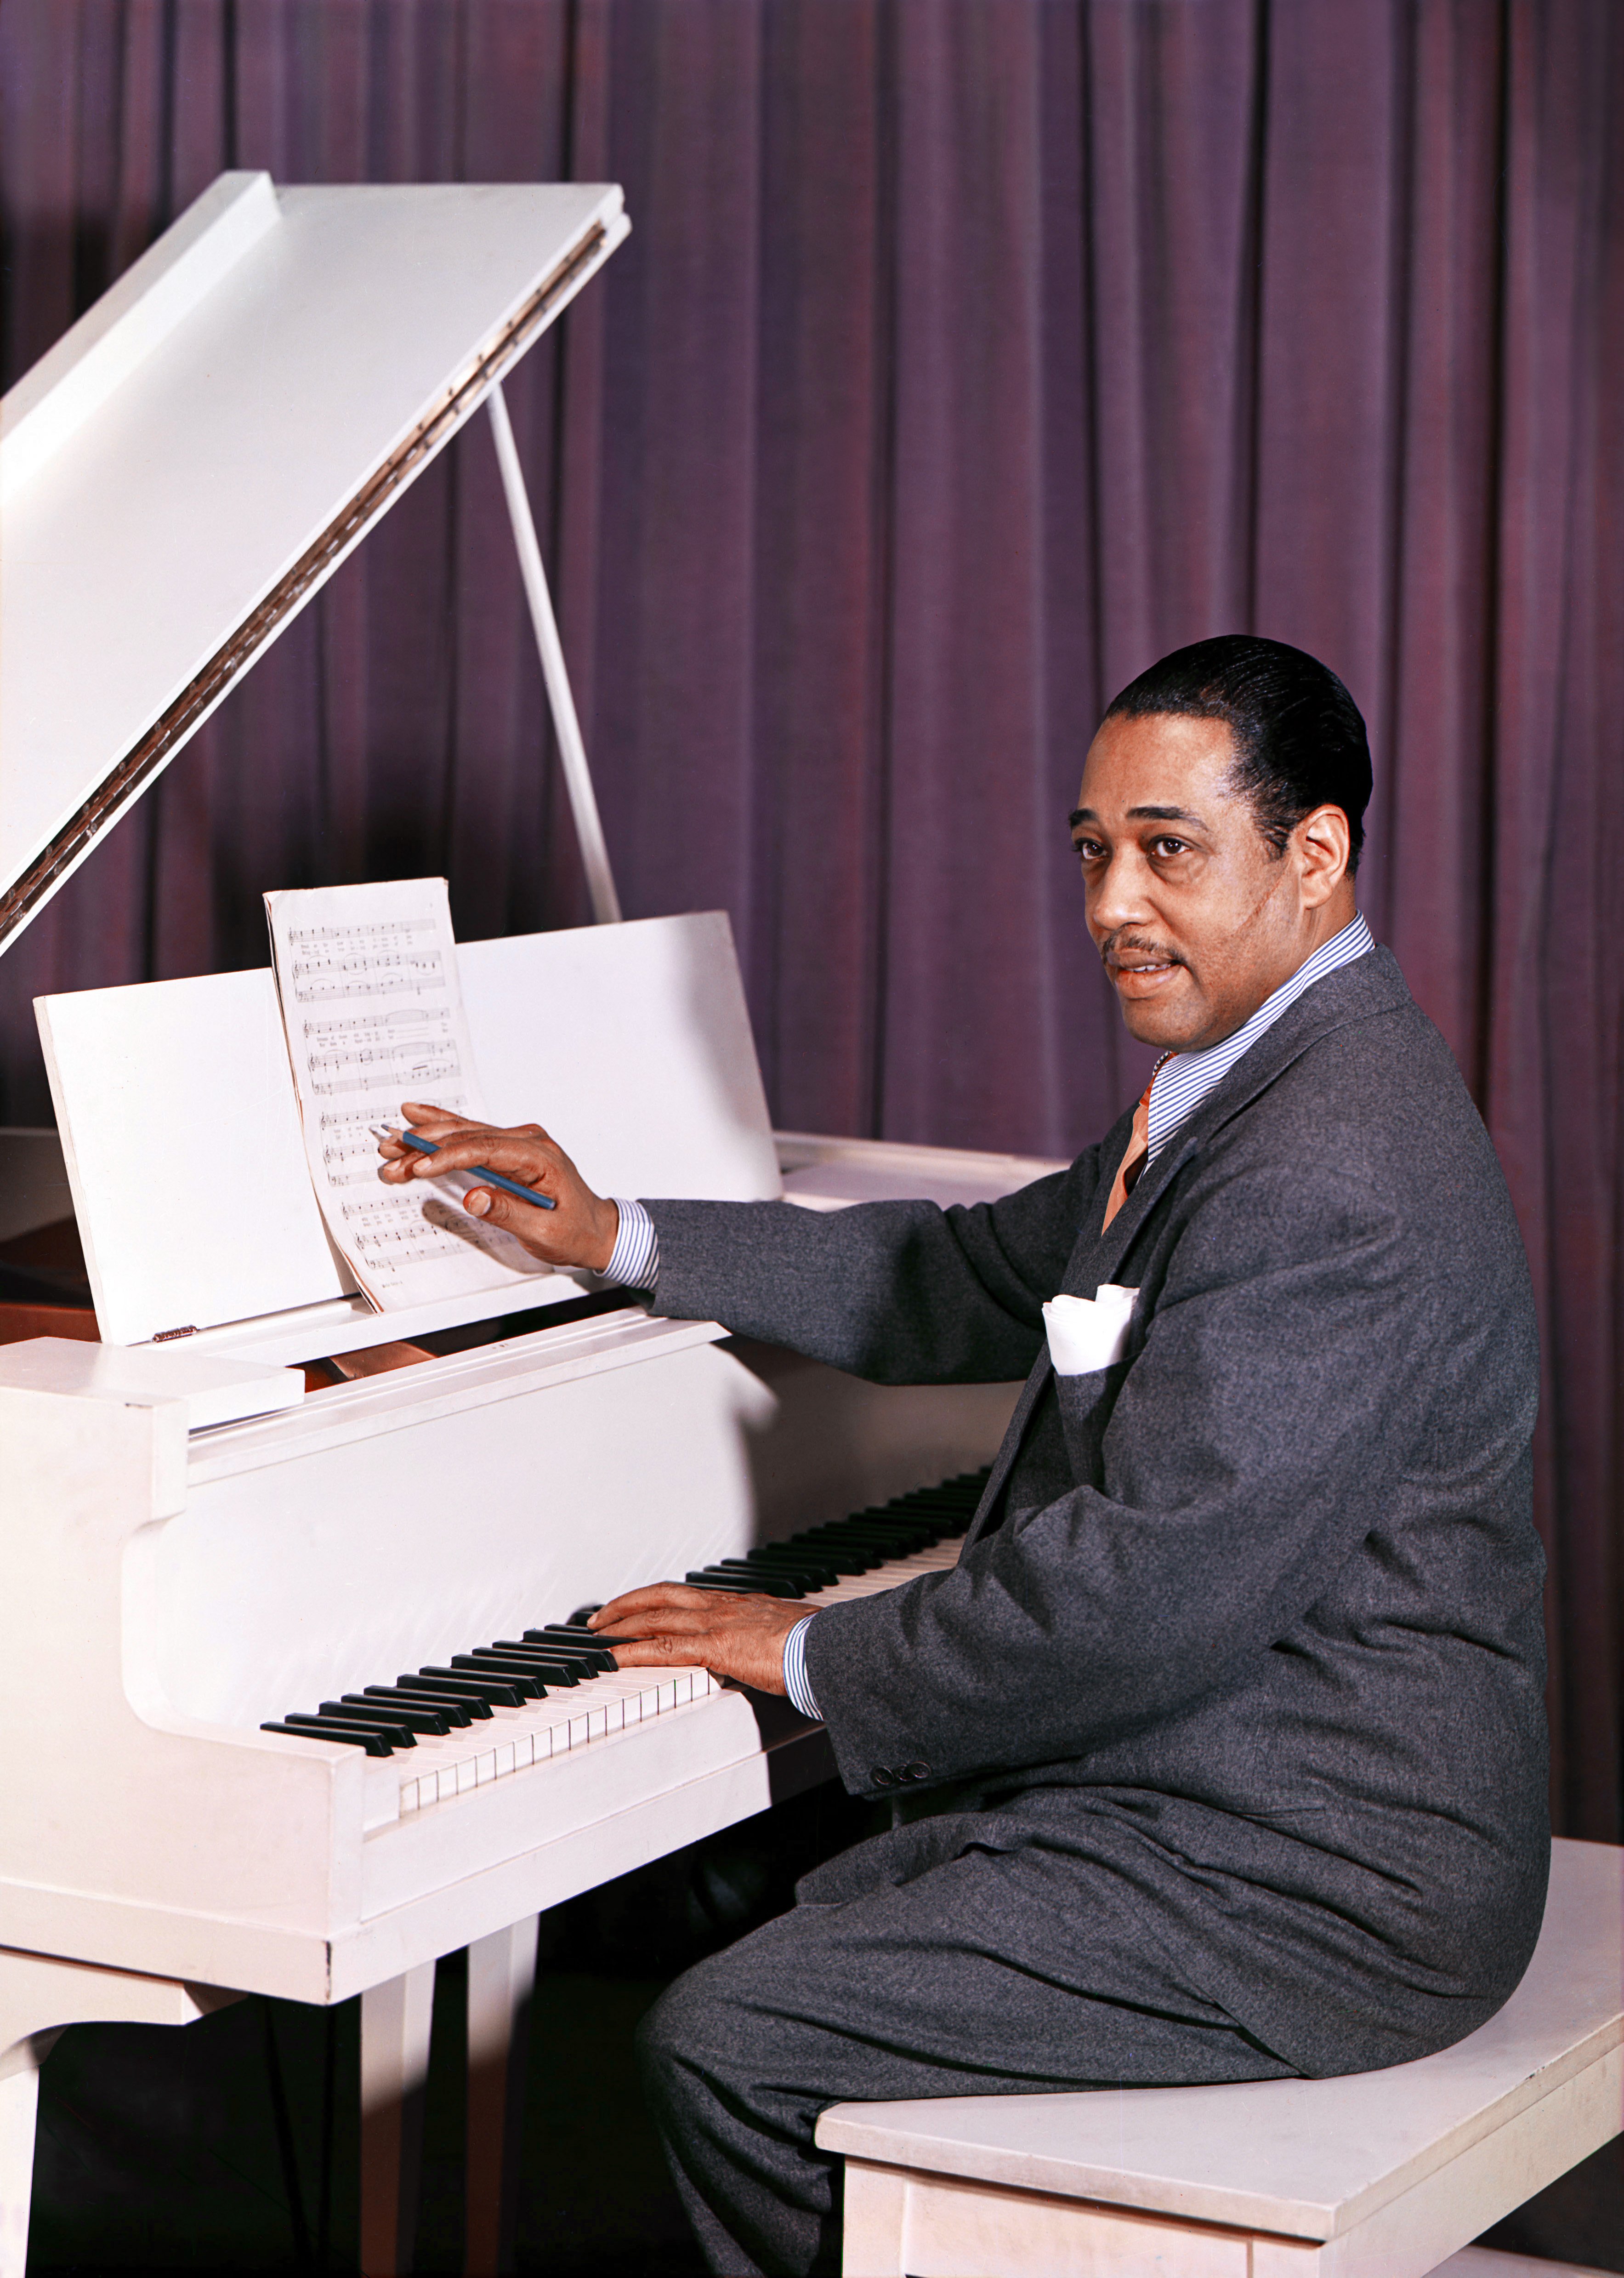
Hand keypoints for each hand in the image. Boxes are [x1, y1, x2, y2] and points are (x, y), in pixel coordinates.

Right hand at [376, 1102, 619, 1271]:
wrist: (596, 1229)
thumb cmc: (575, 1230)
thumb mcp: (544, 1232)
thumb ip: (508, 1213)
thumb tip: (474, 1198)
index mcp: (539, 1157)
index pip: (486, 1149)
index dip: (448, 1157)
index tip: (419, 1167)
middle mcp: (529, 1141)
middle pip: (469, 1137)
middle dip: (426, 1145)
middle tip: (391, 1154)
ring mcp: (518, 1142)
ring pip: (465, 1133)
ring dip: (427, 1137)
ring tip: (392, 1143)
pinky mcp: (508, 1150)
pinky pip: (471, 1136)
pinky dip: (443, 1130)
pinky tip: (417, 1118)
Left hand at [587, 1583, 805, 1694]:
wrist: (827, 1647)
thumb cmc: (816, 1644)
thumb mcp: (786, 1632)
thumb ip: (768, 1635)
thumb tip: (769, 1645)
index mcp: (738, 1603)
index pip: (686, 1595)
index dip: (657, 1598)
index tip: (639, 1606)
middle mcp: (722, 1607)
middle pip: (662, 1597)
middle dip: (627, 1605)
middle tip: (601, 1616)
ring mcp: (716, 1624)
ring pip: (655, 1618)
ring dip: (621, 1624)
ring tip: (598, 1634)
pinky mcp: (713, 1647)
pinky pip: (662, 1648)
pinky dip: (632, 1651)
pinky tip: (614, 1657)